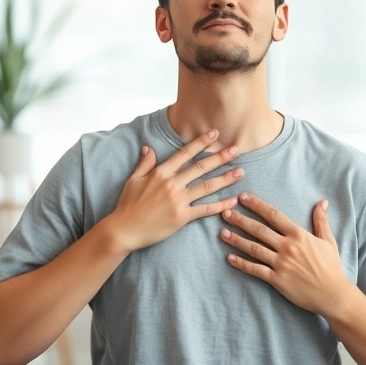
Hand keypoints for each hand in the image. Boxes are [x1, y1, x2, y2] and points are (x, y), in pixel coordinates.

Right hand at [106, 130, 242, 252]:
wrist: (124, 230)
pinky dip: (220, 205)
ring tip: (241, 172)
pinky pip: (205, 209)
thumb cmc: (127, 206)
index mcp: (160, 173)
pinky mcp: (182, 217)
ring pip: (207, 186)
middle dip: (220, 157)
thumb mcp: (133, 180)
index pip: (184, 154)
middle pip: (200, 168)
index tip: (215, 134)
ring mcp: (178, 201)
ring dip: (225, 178)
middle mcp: (171, 184)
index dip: (201, 143)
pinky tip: (233, 200)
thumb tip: (148, 147)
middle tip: (236, 149)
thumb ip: (144, 163)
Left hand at [219, 193, 350, 315]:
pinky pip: (255, 270)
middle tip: (225, 212)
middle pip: (259, 230)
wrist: (333, 294)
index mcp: (298, 235)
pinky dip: (241, 264)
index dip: (257, 205)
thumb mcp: (328, 241)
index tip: (243, 197)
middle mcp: (287, 247)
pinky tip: (229, 258)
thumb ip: (321, 221)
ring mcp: (281, 264)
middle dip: (240, 220)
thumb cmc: (331, 267)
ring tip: (222, 232)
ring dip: (236, 240)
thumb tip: (322, 202)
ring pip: (254, 248)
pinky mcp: (277, 279)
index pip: (273, 215)